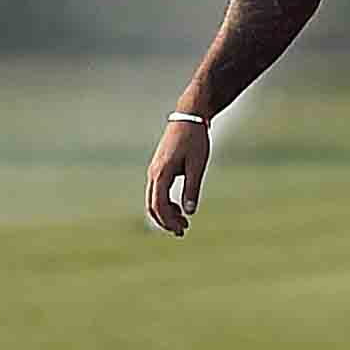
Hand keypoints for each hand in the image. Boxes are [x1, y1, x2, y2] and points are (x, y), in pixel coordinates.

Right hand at [146, 119, 210, 236]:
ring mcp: (154, 170)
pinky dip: (166, 203)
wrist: (188, 117)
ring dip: (166, 213)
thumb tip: (189, 212)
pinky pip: (157, 191)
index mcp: (161, 173)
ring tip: (183, 223)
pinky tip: (180, 208)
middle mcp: (154, 173)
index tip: (182, 229)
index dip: (169, 221)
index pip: (159, 205)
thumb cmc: (195, 140)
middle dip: (165, 221)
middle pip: (152, 205)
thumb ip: (192, 189)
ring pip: (153, 199)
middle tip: (182, 232)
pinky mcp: (159, 168)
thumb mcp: (197, 165)